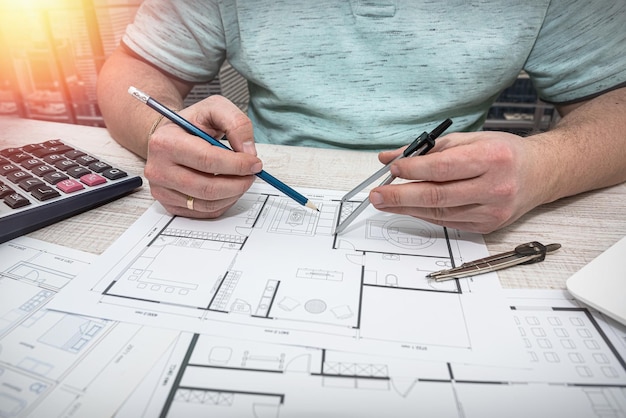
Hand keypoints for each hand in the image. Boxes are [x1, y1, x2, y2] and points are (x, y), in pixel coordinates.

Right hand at [144, 95, 262, 217]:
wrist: (171, 137)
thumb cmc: (192, 123)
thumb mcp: (215, 108)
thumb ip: (236, 123)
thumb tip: (248, 152)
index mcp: (165, 142)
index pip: (207, 161)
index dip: (236, 165)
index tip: (255, 163)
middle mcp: (158, 169)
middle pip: (207, 187)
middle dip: (238, 183)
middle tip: (252, 174)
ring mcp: (161, 190)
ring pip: (207, 204)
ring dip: (233, 194)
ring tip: (242, 180)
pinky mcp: (168, 204)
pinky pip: (203, 212)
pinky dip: (223, 203)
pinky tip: (228, 189)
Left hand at [369, 131, 547, 233]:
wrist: (540, 174)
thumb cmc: (503, 153)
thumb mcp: (469, 139)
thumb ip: (429, 148)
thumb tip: (391, 157)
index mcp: (492, 157)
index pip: (444, 166)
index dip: (414, 169)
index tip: (393, 169)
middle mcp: (495, 186)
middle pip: (438, 195)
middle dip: (401, 196)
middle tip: (377, 195)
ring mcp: (492, 211)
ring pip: (440, 213)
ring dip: (407, 208)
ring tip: (386, 202)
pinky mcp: (488, 226)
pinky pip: (448, 222)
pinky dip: (425, 215)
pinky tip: (409, 208)